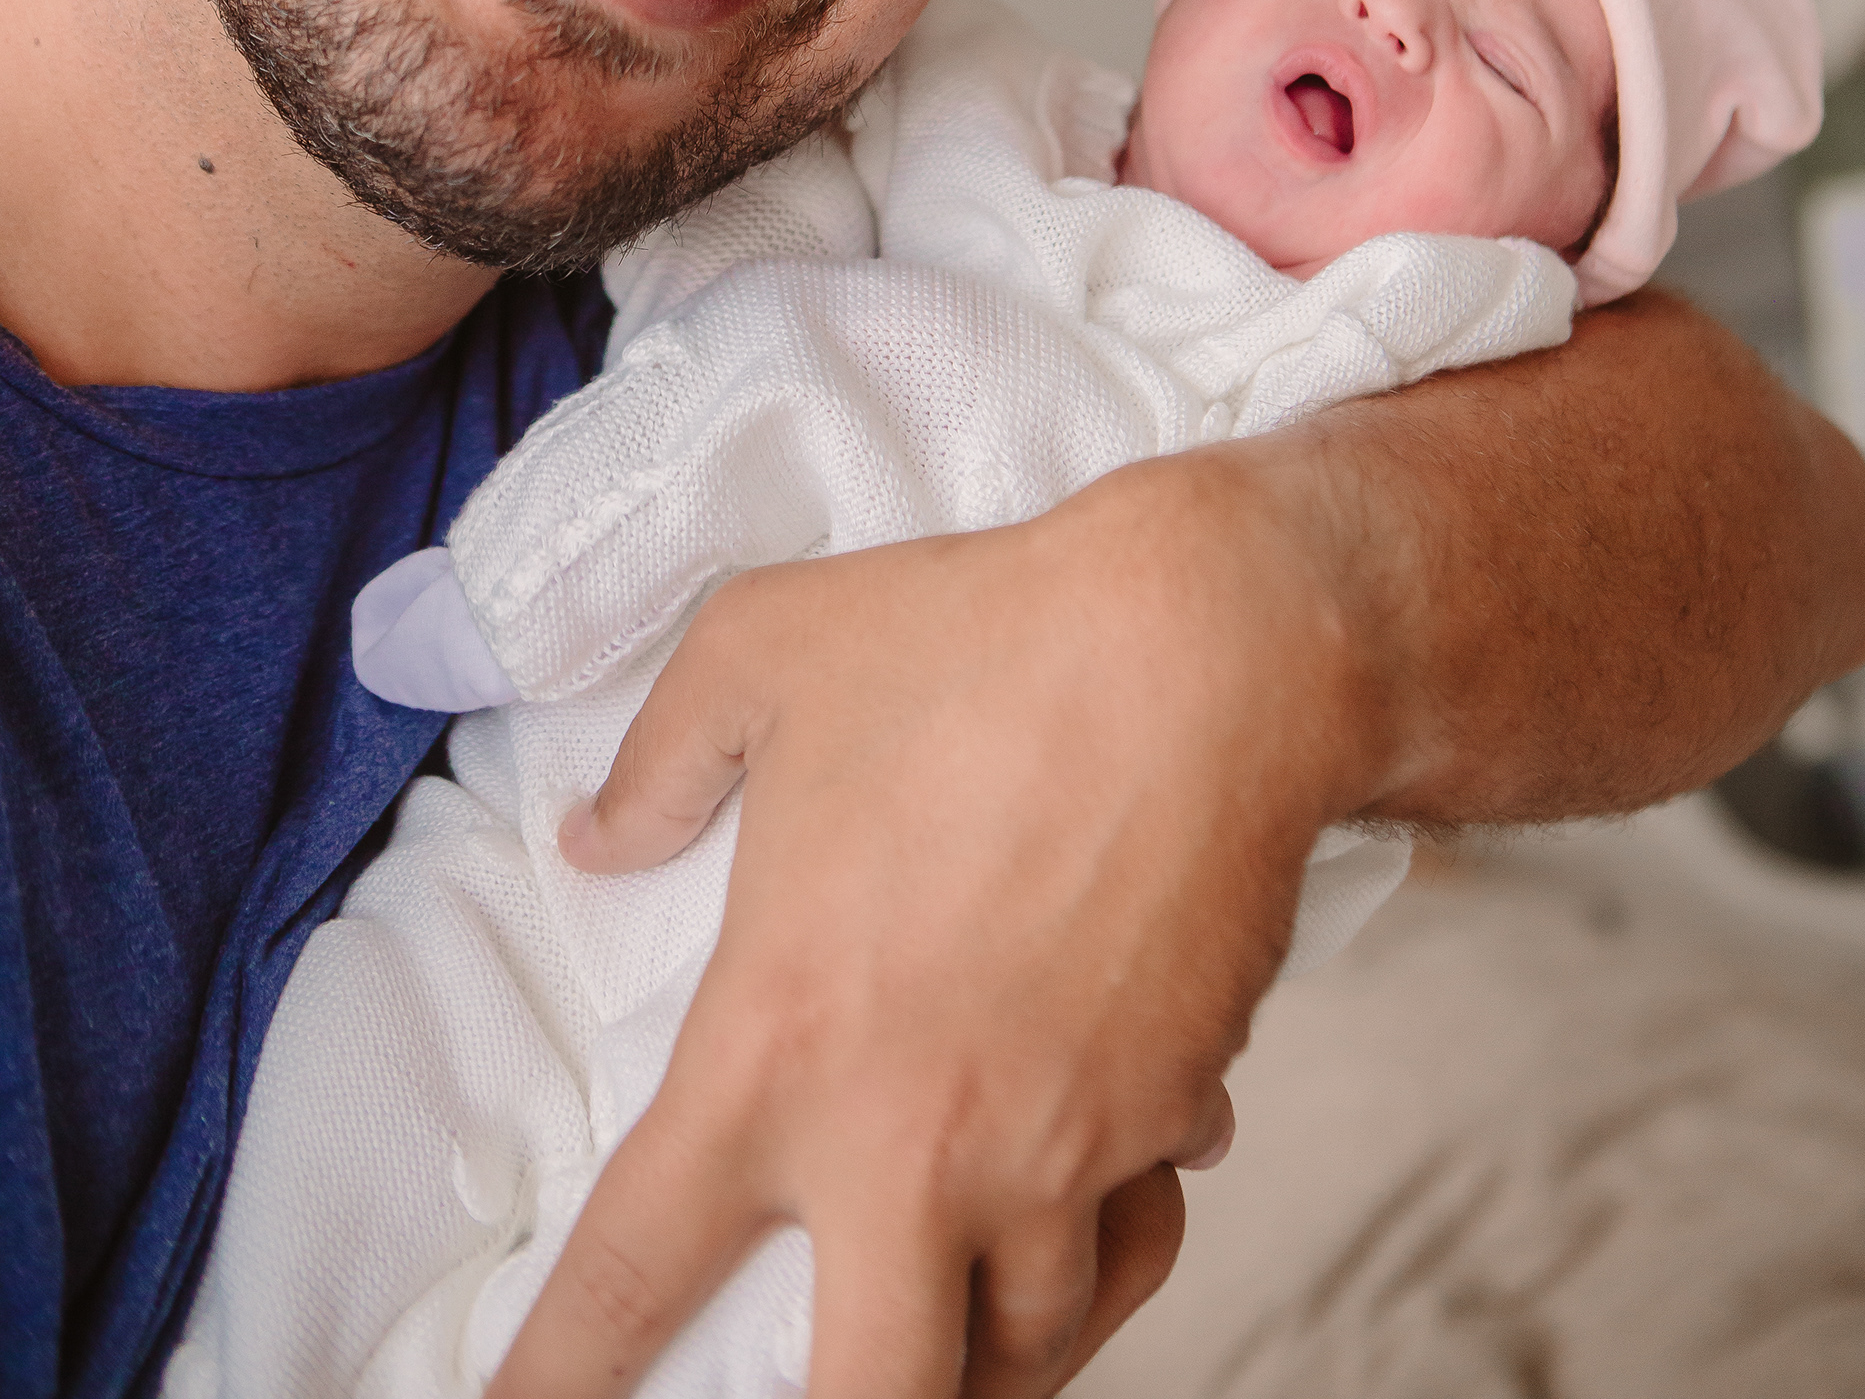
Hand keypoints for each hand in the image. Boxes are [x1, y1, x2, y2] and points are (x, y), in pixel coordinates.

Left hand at [490, 446, 1369, 1397]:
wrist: (1207, 649)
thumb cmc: (976, 637)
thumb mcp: (762, 650)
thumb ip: (657, 761)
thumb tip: (594, 838)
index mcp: (775, 1044)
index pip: (633, 1271)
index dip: (560, 1377)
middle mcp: (909, 1139)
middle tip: (818, 1386)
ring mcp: (1052, 1146)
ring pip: (1023, 1348)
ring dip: (982, 1347)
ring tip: (953, 1315)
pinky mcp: (1165, 1116)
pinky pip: (1135, 1234)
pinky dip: (1109, 1245)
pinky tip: (1096, 1195)